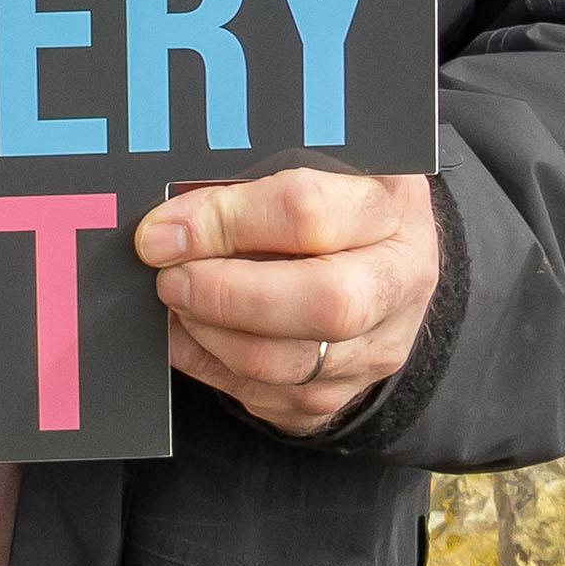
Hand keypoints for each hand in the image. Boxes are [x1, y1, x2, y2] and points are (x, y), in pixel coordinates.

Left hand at [137, 170, 437, 434]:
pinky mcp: (338, 395)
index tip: (166, 231)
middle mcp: (398, 281)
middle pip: (323, 302)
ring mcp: (375, 348)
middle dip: (225, 293)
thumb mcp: (301, 170)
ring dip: (210, 332)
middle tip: (171, 276)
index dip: (223, 222)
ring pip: (285, 362)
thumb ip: (242, 189)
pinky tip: (193, 330)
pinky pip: (262, 395)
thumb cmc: (331, 208)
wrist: (379, 267)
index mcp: (393, 205)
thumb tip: (167, 228)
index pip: (308, 213)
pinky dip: (210, 363)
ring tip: (179, 300)